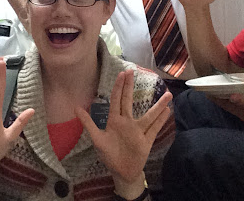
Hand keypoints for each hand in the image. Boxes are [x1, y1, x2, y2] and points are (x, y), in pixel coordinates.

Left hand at [76, 71, 171, 191]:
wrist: (121, 172)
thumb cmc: (109, 155)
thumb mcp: (97, 139)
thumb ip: (88, 123)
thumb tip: (75, 108)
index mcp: (115, 120)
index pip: (117, 100)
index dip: (119, 87)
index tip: (123, 74)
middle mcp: (127, 122)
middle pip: (129, 101)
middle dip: (130, 87)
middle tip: (132, 71)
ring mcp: (138, 131)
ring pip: (149, 115)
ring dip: (158, 106)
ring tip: (168, 95)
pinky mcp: (146, 141)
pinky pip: (154, 129)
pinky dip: (161, 120)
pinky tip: (168, 111)